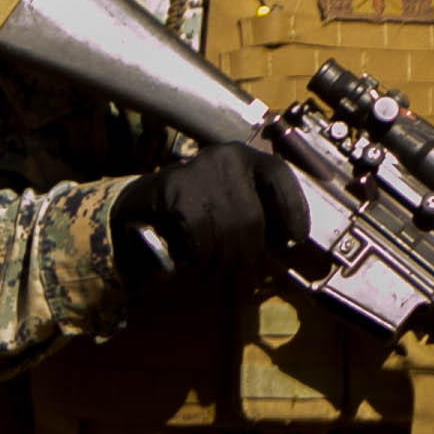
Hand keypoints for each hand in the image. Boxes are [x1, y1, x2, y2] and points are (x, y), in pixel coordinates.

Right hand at [110, 145, 305, 284]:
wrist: (138, 209)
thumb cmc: (193, 211)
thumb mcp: (229, 205)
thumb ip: (256, 216)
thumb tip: (285, 246)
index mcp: (244, 156)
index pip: (279, 176)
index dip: (293, 209)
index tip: (295, 241)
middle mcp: (225, 156)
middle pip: (252, 218)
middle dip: (248, 256)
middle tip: (242, 278)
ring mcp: (199, 169)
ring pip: (228, 230)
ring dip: (222, 260)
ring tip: (214, 270)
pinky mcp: (175, 189)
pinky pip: (200, 235)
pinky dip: (199, 255)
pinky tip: (191, 259)